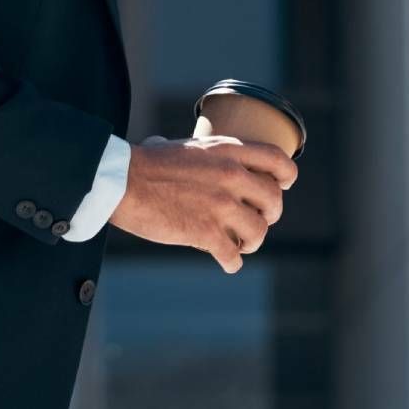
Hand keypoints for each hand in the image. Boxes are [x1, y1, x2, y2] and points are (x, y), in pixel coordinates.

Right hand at [110, 135, 295, 273]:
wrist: (122, 182)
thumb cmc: (141, 163)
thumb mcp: (177, 144)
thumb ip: (187, 151)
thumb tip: (163, 146)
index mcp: (229, 150)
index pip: (278, 161)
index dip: (286, 177)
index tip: (283, 186)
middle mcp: (232, 176)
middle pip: (273, 200)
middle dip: (269, 215)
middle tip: (258, 222)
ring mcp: (221, 205)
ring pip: (258, 231)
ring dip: (252, 242)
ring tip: (241, 246)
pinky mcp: (206, 232)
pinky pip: (232, 255)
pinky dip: (232, 262)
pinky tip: (227, 263)